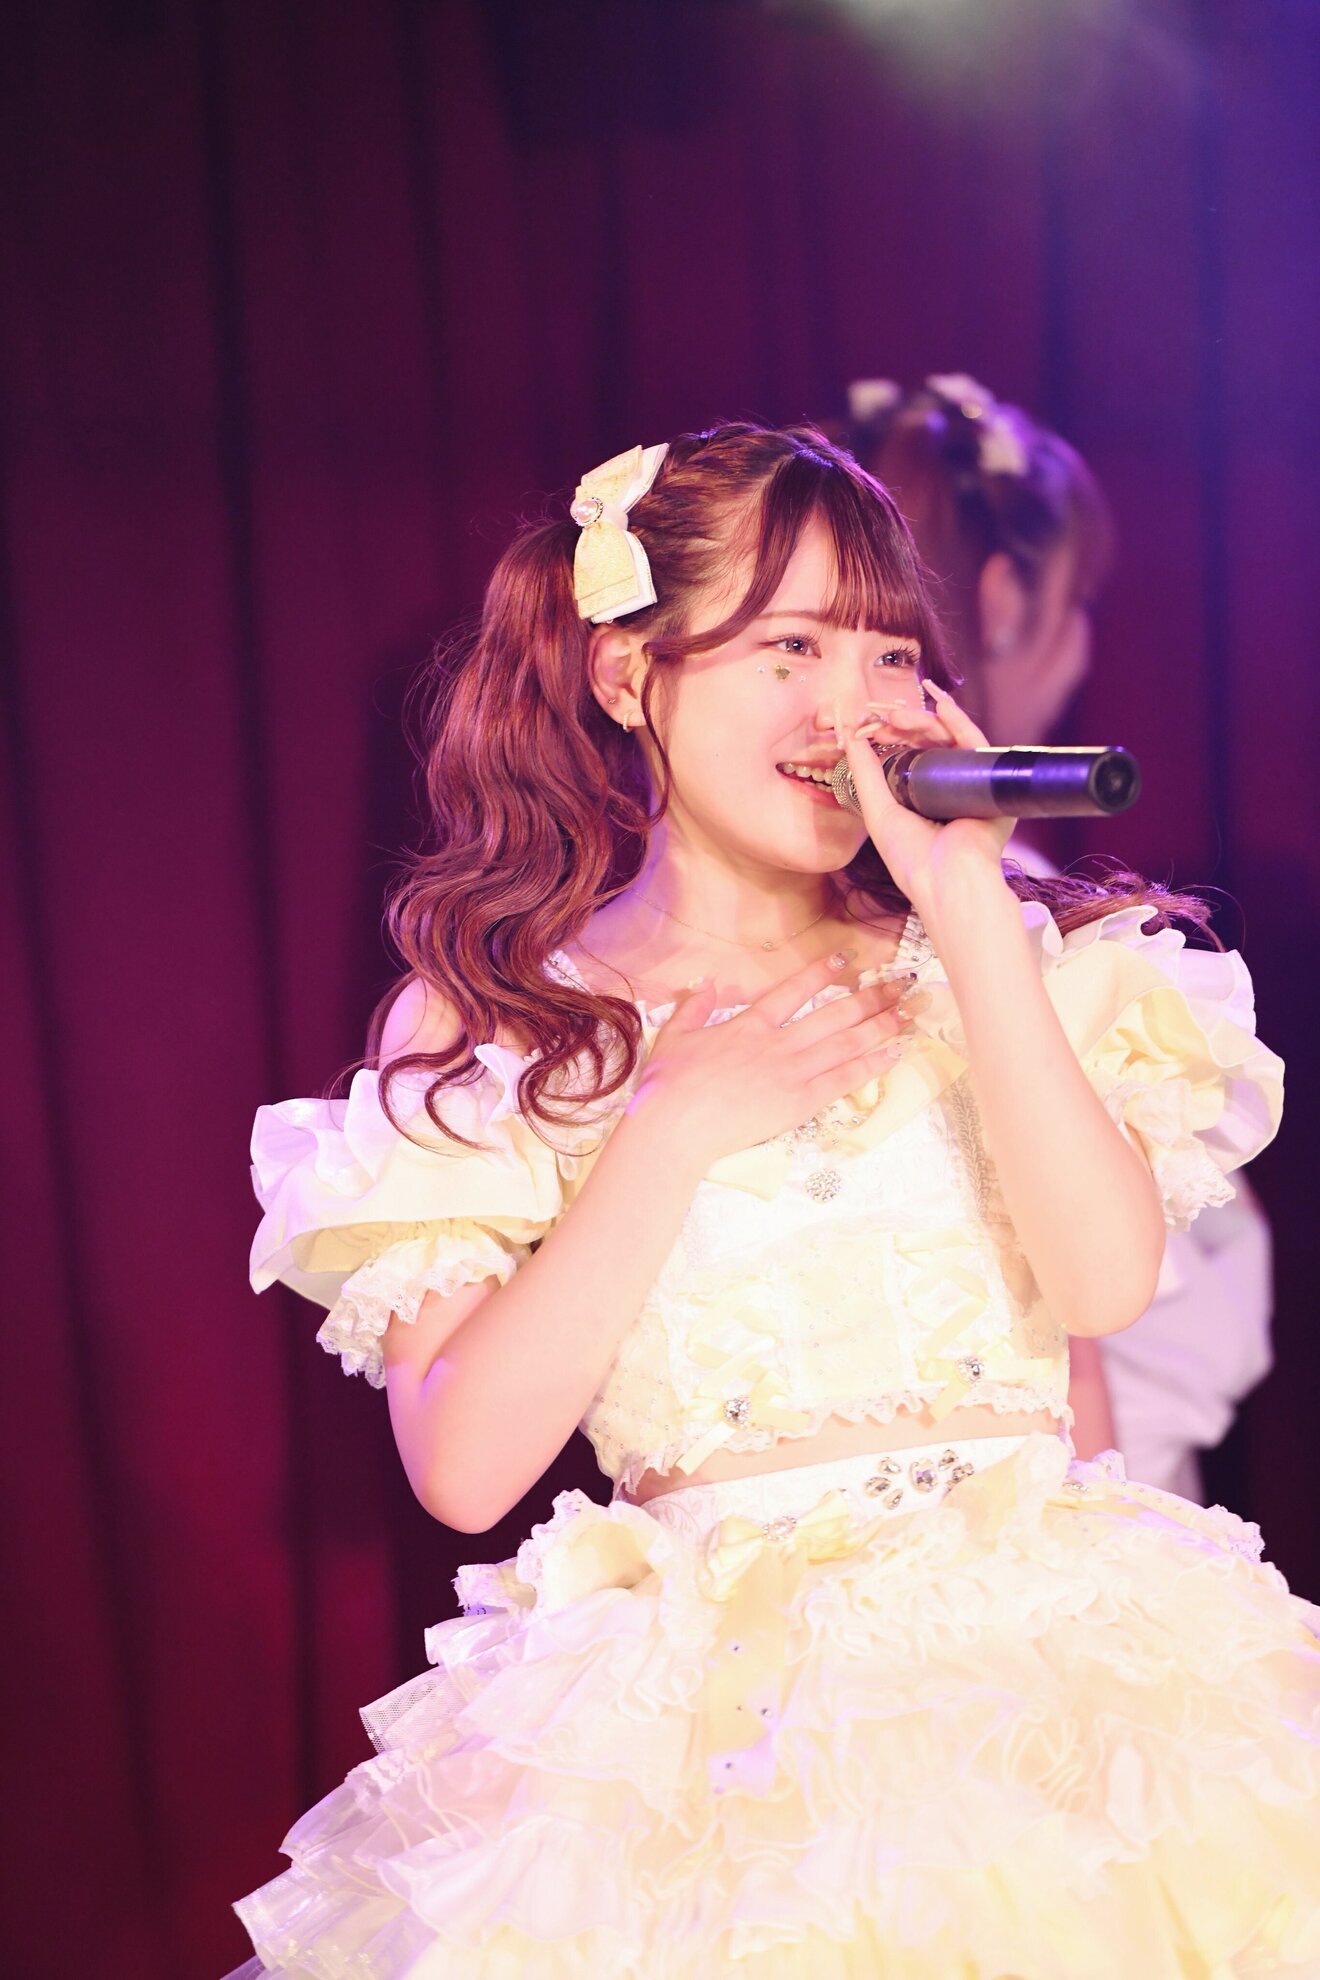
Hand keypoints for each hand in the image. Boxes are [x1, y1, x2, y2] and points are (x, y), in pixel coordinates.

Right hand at [631, 951, 908, 1165]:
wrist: (676, 1125)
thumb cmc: (668, 1084)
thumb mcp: (675, 1037)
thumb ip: (695, 1007)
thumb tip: (706, 983)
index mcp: (749, 1024)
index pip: (794, 991)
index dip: (823, 972)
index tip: (848, 959)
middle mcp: (779, 1043)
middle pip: (836, 1014)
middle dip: (873, 996)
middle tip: (904, 982)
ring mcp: (792, 1072)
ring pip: (848, 1043)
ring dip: (882, 1025)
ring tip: (910, 1012)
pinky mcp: (799, 1103)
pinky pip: (844, 1079)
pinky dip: (872, 1065)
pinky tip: (894, 1053)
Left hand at [836, 682, 1015, 917]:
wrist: (948, 881)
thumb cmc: (911, 858)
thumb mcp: (879, 811)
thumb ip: (865, 773)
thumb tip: (849, 735)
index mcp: (925, 797)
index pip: (911, 755)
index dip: (890, 737)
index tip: (867, 725)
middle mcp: (951, 788)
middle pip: (930, 744)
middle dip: (905, 727)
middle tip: (882, 717)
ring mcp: (973, 783)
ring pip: (950, 740)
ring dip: (925, 721)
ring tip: (898, 715)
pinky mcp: (994, 782)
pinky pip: (977, 745)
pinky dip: (960, 722)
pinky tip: (943, 706)